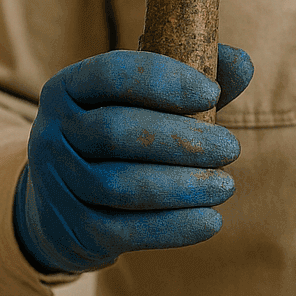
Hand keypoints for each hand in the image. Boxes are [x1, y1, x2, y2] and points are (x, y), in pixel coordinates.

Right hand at [12, 46, 252, 274]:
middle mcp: (52, 132)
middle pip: (117, 133)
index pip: (112, 73)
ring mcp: (58, 183)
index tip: (213, 93)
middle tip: (231, 148)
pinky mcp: (75, 228)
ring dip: (182, 186)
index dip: (165, 81)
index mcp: (69, 87)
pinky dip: (173, 227)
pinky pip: (125, 230)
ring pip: (121, 185)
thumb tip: (242, 65)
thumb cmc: (122, 138)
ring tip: (226, 185)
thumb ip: (194, 79)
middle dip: (182, 140)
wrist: (64, 203)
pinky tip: (211, 220)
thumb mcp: (147, 102)